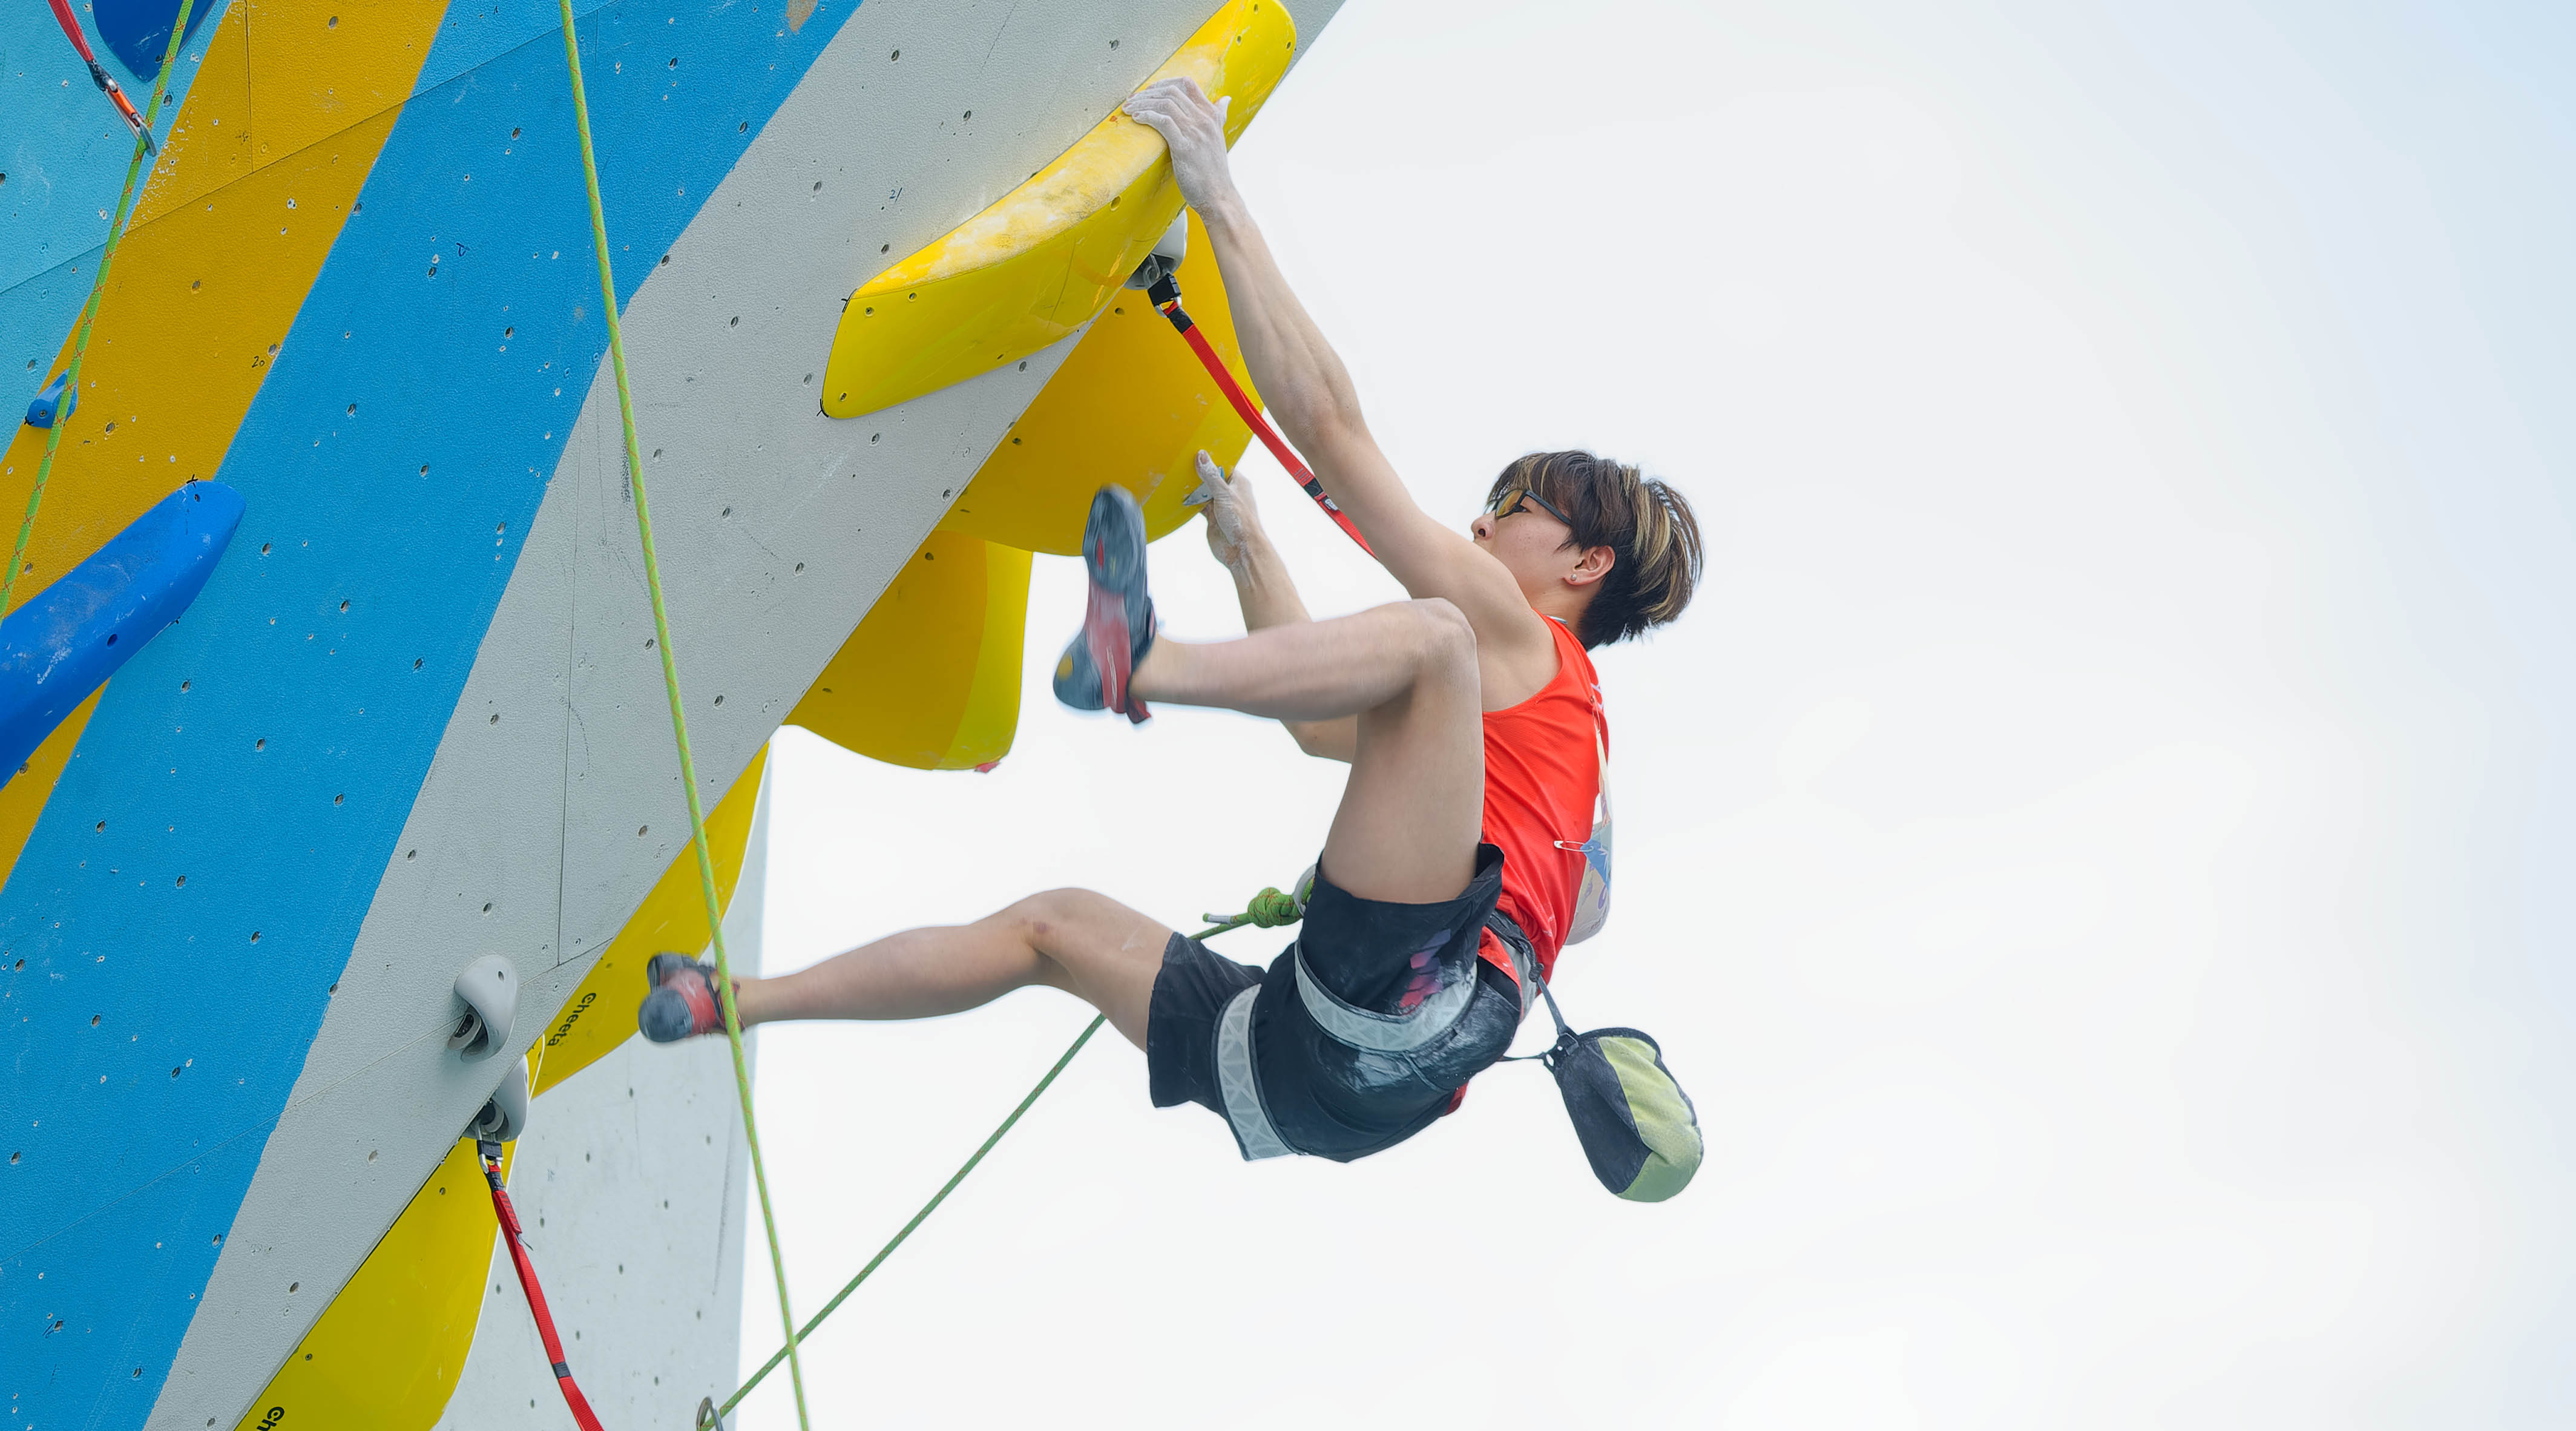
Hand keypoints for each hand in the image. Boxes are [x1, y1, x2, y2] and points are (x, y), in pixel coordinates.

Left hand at [1124, 77, 1237, 215]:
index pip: (1187, 84)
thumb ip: (1219, 116)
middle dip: (1147, 93)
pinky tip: (1137, 119)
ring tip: (1129, 109)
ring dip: (1142, 103)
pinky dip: (1147, 116)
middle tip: (1133, 100)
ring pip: (1165, 104)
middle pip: (1172, 91)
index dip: (1164, 83)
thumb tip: (1225, 100)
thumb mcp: (1219, 137)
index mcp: (1211, 115)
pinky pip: (1162, 122)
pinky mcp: (1184, 147)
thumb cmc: (1214, 170)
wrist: (1218, 195)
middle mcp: (1204, 120)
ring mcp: (1195, 132)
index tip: (1150, 91)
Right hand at [1182, 450, 1260, 572]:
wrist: (1240, 550)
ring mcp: (1220, 505)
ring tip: (1179, 478)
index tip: (1195, 452)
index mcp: (1238, 483)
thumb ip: (1211, 476)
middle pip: (1211, 478)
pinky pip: (1199, 505)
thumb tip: (1202, 456)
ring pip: (1203, 492)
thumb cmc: (1242, 522)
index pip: (1223, 465)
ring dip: (1194, 488)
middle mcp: (1229, 493)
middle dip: (1199, 473)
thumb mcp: (1224, 494)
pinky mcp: (1212, 517)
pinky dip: (1191, 502)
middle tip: (1183, 463)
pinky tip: (1182, 496)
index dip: (1210, 459)